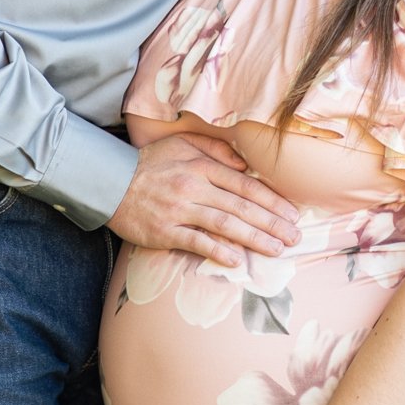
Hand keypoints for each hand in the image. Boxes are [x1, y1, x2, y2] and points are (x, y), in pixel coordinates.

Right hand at [107, 132, 298, 264]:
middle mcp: (195, 187)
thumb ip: (215, 149)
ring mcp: (180, 210)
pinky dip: (218, 251)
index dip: (272, 200)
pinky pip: (196, 242)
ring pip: (225, 225)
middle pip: (241, 207)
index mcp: (202, 166)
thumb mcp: (182, 144)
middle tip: (295, 237)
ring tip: (277, 249)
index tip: (292, 213)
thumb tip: (245, 164)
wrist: (109, 182)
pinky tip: (238, 260)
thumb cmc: (151, 164)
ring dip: (255, 239)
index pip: (246, 185)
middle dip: (272, 223)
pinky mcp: (165, 231)